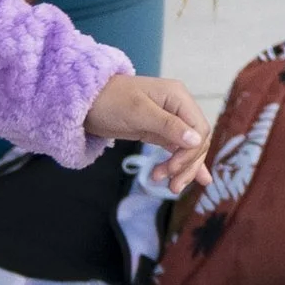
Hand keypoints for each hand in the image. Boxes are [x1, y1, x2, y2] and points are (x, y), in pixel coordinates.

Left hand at [86, 75, 213, 193]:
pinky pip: (178, 149)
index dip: (190, 153)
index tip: (172, 169)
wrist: (86, 102)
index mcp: (178, 97)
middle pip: (197, 141)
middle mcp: (179, 107)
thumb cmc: (110, 101)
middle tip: (171, 186)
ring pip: (189, 148)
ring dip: (184, 168)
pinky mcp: (160, 131)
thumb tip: (196, 140)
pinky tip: (194, 178)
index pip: (199, 129)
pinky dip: (183, 163)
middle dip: (187, 165)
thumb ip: (168, 125)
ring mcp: (170, 120)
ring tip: (171, 187)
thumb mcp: (138, 112)